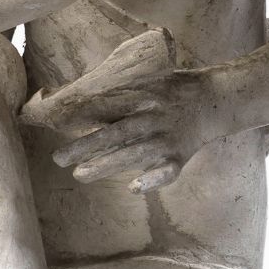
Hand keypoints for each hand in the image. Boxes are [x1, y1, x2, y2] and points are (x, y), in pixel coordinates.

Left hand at [24, 44, 238, 191]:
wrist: (213, 99)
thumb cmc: (170, 90)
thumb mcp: (145, 81)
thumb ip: (117, 93)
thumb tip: (77, 99)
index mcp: (141, 96)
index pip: (107, 107)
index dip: (81, 117)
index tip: (55, 125)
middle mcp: (151, 117)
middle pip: (115, 133)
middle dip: (86, 146)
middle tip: (57, 158)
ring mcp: (166, 138)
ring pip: (134, 154)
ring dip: (107, 165)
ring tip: (79, 174)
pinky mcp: (179, 155)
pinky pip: (167, 171)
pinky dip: (153, 180)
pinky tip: (134, 188)